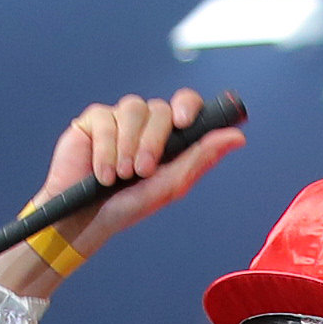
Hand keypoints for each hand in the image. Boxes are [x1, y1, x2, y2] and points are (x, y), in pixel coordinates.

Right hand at [0, 90, 245, 291]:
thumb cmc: (127, 206)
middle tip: (141, 172)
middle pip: (159, 109)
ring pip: (133, 109)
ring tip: (119, 176)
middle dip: (152, 141)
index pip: (186, 103)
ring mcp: (119, 118)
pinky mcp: (94, 120)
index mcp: (169, 136)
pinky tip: (101, 173)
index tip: (183, 122)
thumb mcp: (168, 187)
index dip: (187, 105)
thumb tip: (238, 137)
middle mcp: (146, 122)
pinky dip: (105, 149)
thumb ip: (200, 158)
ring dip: (127, 146)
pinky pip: (106, 118)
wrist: (84, 219)